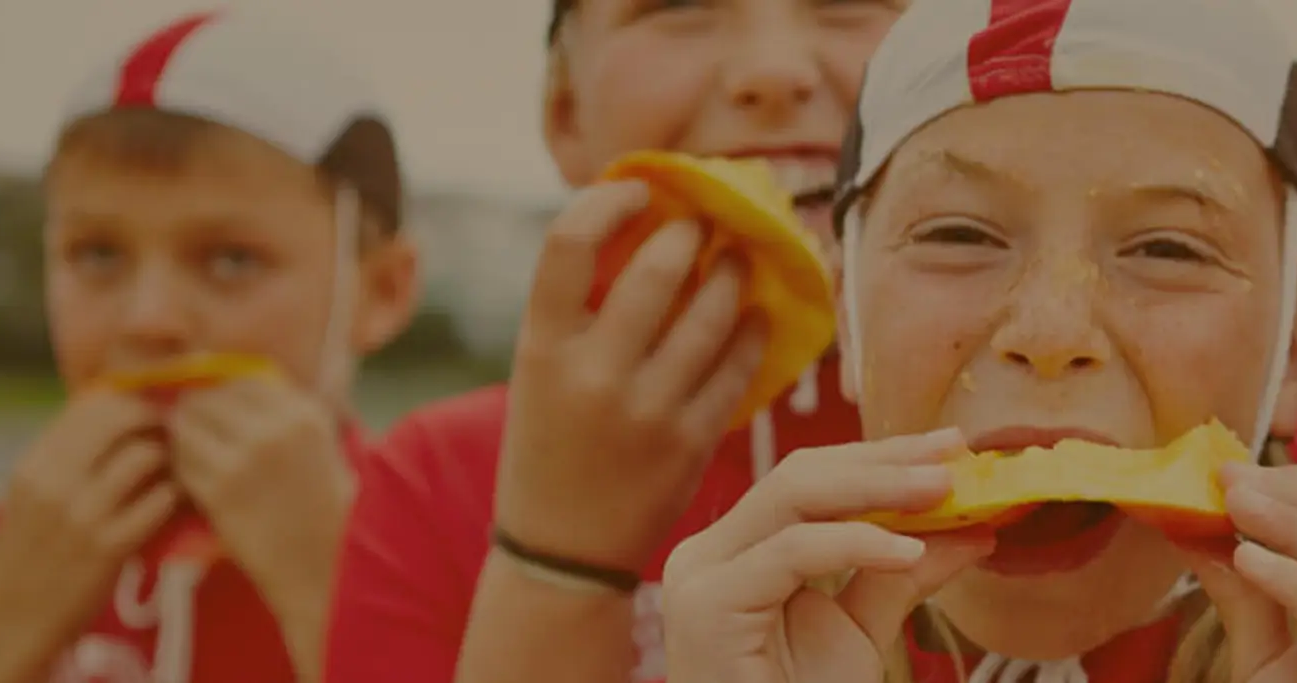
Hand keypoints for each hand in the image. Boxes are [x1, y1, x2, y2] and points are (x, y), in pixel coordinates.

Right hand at [0, 390, 177, 682]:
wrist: (17, 618)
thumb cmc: (34, 552)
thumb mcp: (33, 495)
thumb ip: (68, 456)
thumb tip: (120, 408)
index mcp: (34, 465)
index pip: (91, 405)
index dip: (131, 401)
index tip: (150, 412)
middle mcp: (54, 483)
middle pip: (122, 419)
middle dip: (156, 421)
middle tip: (172, 435)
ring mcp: (83, 515)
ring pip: (147, 456)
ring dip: (171, 460)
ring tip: (174, 473)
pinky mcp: (111, 546)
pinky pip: (162, 500)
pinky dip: (176, 497)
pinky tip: (176, 505)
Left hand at [167, 378, 351, 628]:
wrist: (323, 563)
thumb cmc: (325, 504)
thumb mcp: (321, 443)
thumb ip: (283, 412)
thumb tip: (233, 386)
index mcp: (303, 414)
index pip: (241, 380)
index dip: (223, 394)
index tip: (217, 409)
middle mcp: (273, 428)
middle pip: (207, 399)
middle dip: (196, 413)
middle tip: (195, 431)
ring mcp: (243, 459)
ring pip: (186, 427)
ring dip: (182, 439)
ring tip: (193, 455)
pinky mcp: (218, 491)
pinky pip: (180, 463)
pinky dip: (180, 468)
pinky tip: (194, 480)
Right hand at [498, 182, 767, 569]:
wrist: (563, 551)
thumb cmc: (552, 443)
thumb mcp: (540, 372)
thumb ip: (581, 310)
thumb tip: (645, 225)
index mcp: (540, 347)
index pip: (568, 242)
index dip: (610, 200)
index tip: (639, 188)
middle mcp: (593, 374)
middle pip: (657, 268)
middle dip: (692, 230)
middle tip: (706, 221)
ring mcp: (647, 411)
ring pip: (711, 313)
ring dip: (732, 272)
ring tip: (738, 256)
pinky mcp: (691, 443)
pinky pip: (737, 367)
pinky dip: (751, 331)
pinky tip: (755, 314)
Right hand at [659, 429, 993, 682]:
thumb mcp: (863, 628)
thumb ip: (902, 574)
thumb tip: (971, 530)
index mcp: (741, 549)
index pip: (814, 479)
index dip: (882, 456)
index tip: (950, 447)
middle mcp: (712, 552)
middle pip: (802, 474)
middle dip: (885, 460)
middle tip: (953, 455)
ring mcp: (702, 574)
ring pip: (793, 495)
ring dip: (879, 486)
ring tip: (943, 490)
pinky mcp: (707, 604)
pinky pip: (792, 551)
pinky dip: (856, 543)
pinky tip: (908, 550)